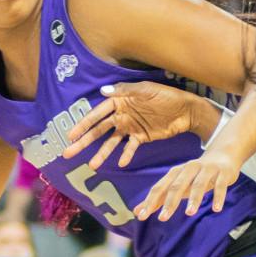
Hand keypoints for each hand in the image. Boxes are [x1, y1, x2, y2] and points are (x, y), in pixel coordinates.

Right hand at [61, 81, 212, 169]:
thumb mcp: (146, 89)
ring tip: (92, 166)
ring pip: (111, 142)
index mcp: (120, 102)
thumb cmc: (166, 96)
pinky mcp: (141, 138)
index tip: (71, 135)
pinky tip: (119, 163)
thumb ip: (125, 91)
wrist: (186, 110)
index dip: (83, 125)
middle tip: (69, 152)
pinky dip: (124, 155)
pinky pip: (129, 148)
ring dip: (101, 153)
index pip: (97, 114)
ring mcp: (130, 127)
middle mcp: (121, 115)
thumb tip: (103, 90)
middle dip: (84, 141)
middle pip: (99, 130)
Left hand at [135, 146, 243, 220]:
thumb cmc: (195, 175)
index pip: (160, 188)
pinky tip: (216, 209)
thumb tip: (137, 212)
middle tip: (163, 218)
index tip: (142, 216)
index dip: (150, 202)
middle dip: (169, 202)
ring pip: (199, 184)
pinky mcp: (222, 173)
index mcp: (176, 173)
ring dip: (194, 199)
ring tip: (190, 213)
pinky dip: (218, 196)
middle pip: (177, 186)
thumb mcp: (177, 184)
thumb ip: (158, 198)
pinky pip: (220, 185)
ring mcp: (206, 170)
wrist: (223, 156)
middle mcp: (189, 169)